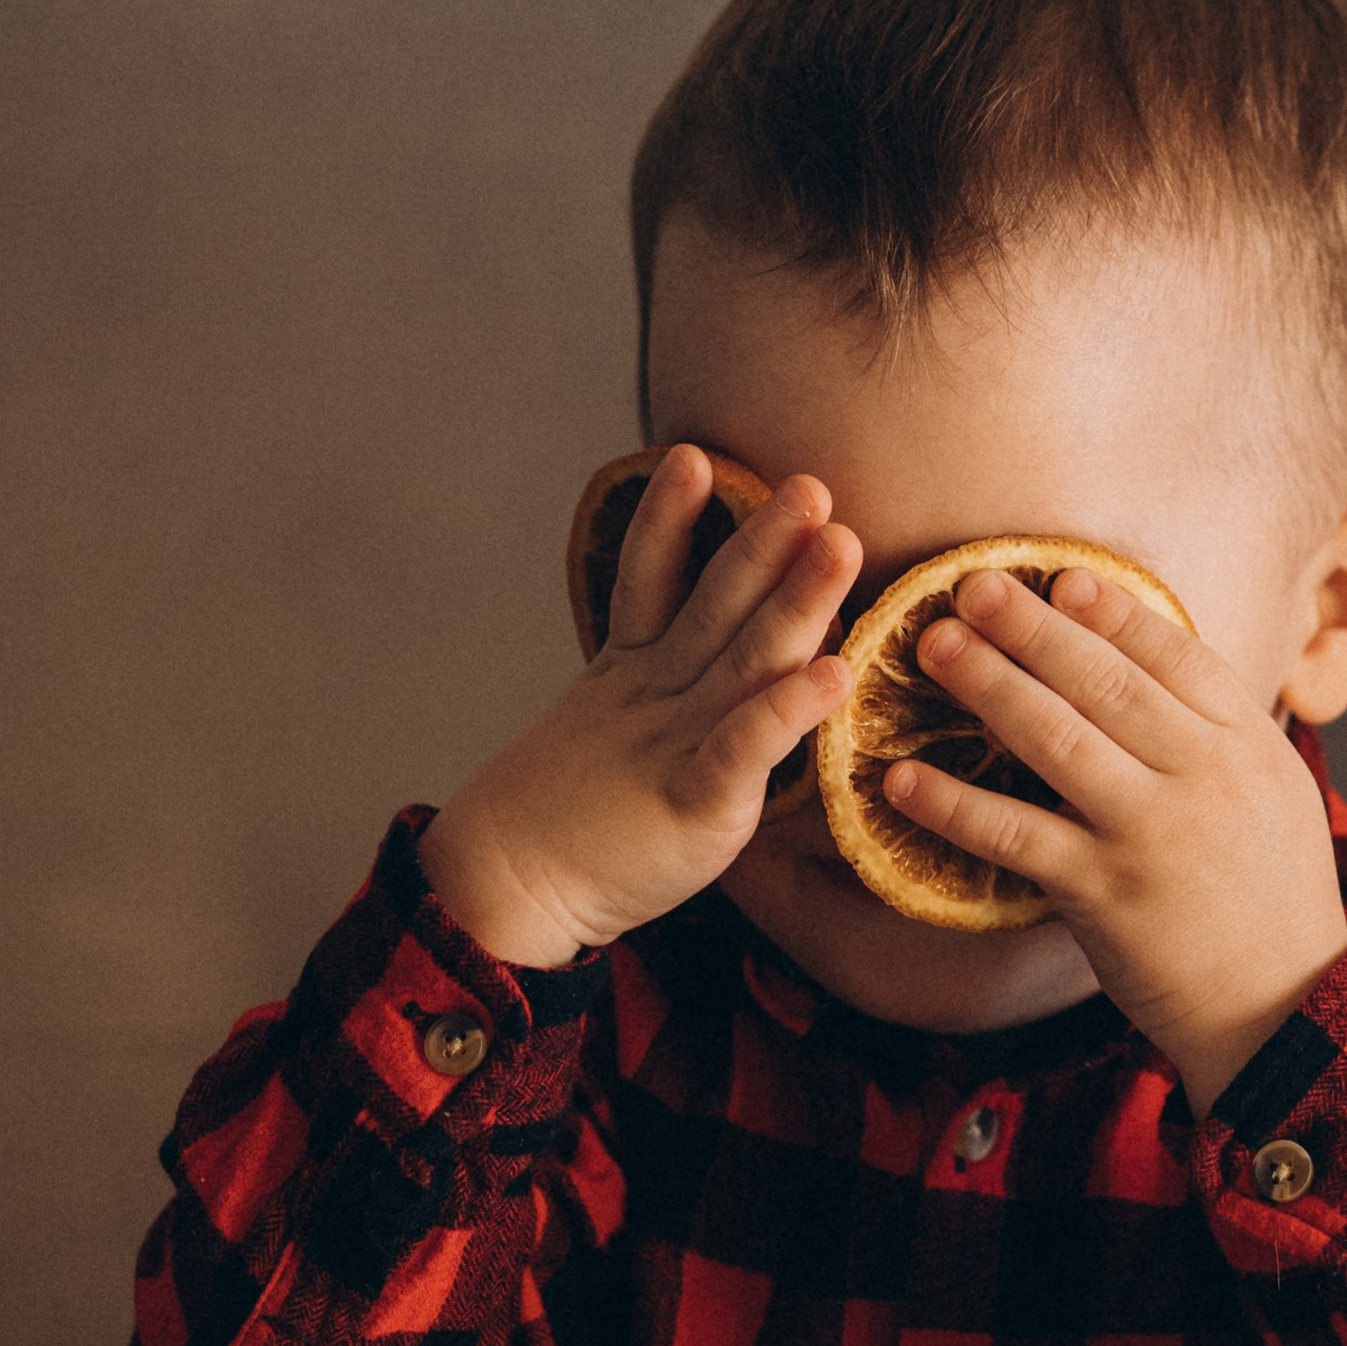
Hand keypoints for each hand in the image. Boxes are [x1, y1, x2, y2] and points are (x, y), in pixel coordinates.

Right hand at [418, 449, 860, 964]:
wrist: (505, 890)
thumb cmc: (558, 826)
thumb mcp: (595, 737)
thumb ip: (638, 701)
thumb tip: (679, 683)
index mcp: (626, 678)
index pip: (647, 582)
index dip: (667, 519)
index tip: (692, 456)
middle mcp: (654, 697)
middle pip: (714, 604)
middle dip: (763, 540)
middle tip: (812, 485)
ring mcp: (676, 744)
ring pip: (744, 659)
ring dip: (797, 599)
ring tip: (841, 540)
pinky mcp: (696, 804)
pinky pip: (747, 747)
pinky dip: (789, 708)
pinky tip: (834, 672)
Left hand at [886, 566, 1346, 1113]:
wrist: (1283, 1009)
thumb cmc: (1272, 900)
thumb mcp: (1274, 796)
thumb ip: (1219, 736)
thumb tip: (1159, 671)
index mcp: (1246, 745)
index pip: (1175, 656)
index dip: (1114, 612)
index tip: (1062, 577)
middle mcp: (1201, 777)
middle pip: (1106, 681)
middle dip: (1033, 627)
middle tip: (972, 585)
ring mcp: (1149, 834)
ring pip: (1057, 740)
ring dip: (988, 686)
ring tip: (933, 646)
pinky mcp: (1103, 894)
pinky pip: (1013, 836)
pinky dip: (951, 805)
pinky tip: (900, 779)